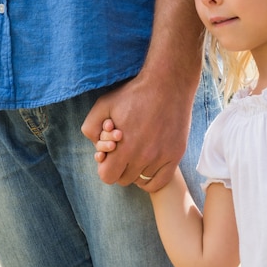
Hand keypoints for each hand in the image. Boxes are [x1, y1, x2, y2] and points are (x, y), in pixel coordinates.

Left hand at [81, 72, 191, 190]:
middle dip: (120, 167)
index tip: (110, 156)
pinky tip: (147, 165)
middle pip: (124, 179)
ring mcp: (162, 157)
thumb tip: (95, 148)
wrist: (168, 84)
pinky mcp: (176, 155)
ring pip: (141, 180)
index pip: (108, 177)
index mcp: (124, 148)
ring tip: (136, 153)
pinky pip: (160, 182)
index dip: (106, 167)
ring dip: (136, 170)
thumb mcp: (103, 106)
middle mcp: (143, 157)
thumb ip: (90, 128)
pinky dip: (151, 178)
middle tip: (124, 151)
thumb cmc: (133, 94)